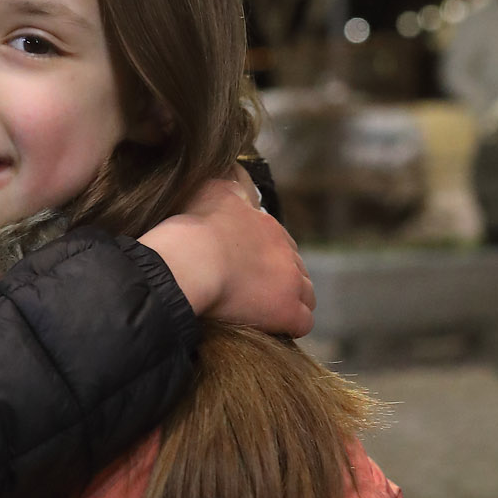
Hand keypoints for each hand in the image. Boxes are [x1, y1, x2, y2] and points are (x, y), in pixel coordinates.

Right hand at [139, 169, 314, 335]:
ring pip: (307, 295)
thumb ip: (227, 183)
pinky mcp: (286, 310)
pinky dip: (291, 325)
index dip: (268, 259)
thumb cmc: (193, 226)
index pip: (282, 244)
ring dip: (292, 303)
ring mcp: (290, 282)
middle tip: (258, 293)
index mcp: (268, 226)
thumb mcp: (211, 189)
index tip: (250, 269)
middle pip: (298, 269)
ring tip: (267, 313)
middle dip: (283, 280)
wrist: (190, 259)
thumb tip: (232, 168)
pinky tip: (273, 328)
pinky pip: (303, 322)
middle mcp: (286, 251)